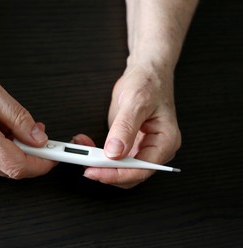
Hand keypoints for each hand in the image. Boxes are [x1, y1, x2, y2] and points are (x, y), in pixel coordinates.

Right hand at [0, 53, 55, 177]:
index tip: (54, 156)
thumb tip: (38, 137)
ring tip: (9, 124)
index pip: (19, 166)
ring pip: (0, 166)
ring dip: (14, 150)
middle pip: (11, 169)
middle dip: (30, 153)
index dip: (41, 164)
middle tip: (36, 132)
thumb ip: (18, 117)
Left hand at [74, 64, 180, 187]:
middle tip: (84, 163)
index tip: (95, 171)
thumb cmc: (148, 83)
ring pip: (120, 170)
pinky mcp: (130, 145)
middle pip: (130, 174)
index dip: (117, 174)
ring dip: (99, 164)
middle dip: (106, 171)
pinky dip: (98, 156)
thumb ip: (125, 128)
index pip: (141, 170)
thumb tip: (114, 152)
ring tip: (82, 151)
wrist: (146, 73)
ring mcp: (142, 149)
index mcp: (165, 141)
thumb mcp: (136, 102)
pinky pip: (114, 159)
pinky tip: (87, 146)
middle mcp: (156, 149)